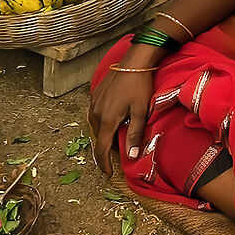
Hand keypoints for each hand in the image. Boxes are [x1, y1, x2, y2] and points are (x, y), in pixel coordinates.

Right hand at [87, 53, 155, 179]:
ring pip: (95, 126)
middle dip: (106, 149)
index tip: (109, 174)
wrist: (134, 60)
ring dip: (104, 135)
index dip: (104, 163)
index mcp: (107, 118)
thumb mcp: (141, 111)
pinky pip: (95, 115)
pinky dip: (102, 123)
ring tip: (115, 140)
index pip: (102, 148)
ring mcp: (94, 102)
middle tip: (117, 156)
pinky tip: (112, 121)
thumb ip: (135, 134)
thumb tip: (132, 156)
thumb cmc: (140, 85)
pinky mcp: (95, 95)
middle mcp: (96, 112)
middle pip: (98, 138)